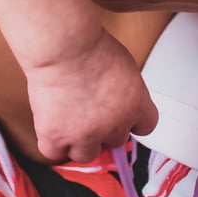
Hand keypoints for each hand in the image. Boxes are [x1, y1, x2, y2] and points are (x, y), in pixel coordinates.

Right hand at [27, 30, 157, 164]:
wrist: (63, 45)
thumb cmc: (90, 43)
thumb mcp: (122, 61)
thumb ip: (125, 86)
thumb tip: (117, 95)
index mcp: (135, 104)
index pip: (145, 125)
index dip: (132, 120)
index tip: (123, 115)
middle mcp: (114, 125)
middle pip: (116, 140)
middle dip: (106, 128)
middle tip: (92, 111)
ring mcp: (85, 135)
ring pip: (87, 154)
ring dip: (81, 142)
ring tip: (71, 122)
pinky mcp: (56, 137)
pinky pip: (55, 153)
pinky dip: (53, 144)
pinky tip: (52, 130)